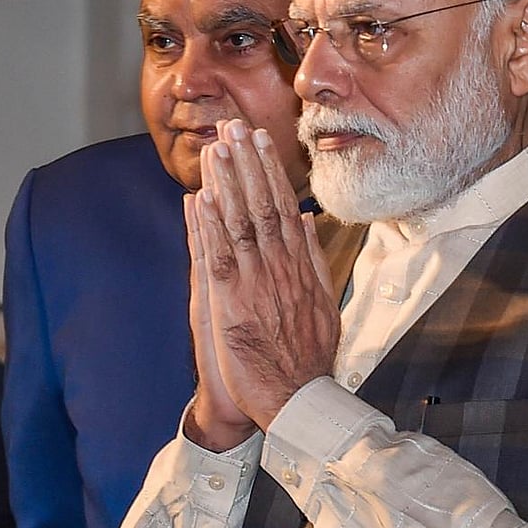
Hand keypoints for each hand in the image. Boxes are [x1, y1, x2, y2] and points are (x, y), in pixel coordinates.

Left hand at [192, 118, 339, 431]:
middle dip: (249, 164)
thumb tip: (305, 222)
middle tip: (236, 125)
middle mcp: (280, 270)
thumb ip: (313, 261)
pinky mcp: (234, 306)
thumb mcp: (324, 305)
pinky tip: (202, 198)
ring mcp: (257, 286)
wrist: (298, 402)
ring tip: (218, 148)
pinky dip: (211, 227)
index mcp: (301, 269)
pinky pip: (221, 258)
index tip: (261, 141)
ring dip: (229, 184)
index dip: (270, 172)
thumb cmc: (308, 359)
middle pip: (264, 207)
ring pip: (242, 224)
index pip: (284, 210)